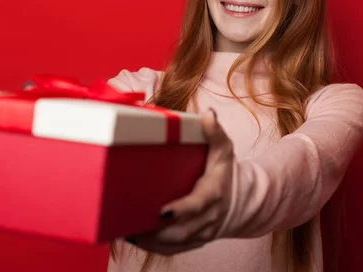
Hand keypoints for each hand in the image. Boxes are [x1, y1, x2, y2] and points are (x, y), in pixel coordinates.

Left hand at [126, 108, 234, 254]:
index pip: (198, 205)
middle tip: (129, 225)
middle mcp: (208, 217)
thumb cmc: (223, 171)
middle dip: (156, 232)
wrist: (237, 199)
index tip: (162, 212)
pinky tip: (134, 238)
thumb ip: (215, 132)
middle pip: (182, 231)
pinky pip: (172, 249)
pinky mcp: (192, 240)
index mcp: (213, 193)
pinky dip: (153, 247)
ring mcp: (200, 232)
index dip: (182, 210)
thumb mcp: (224, 149)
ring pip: (174, 243)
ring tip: (125, 231)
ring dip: (150, 241)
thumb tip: (208, 114)